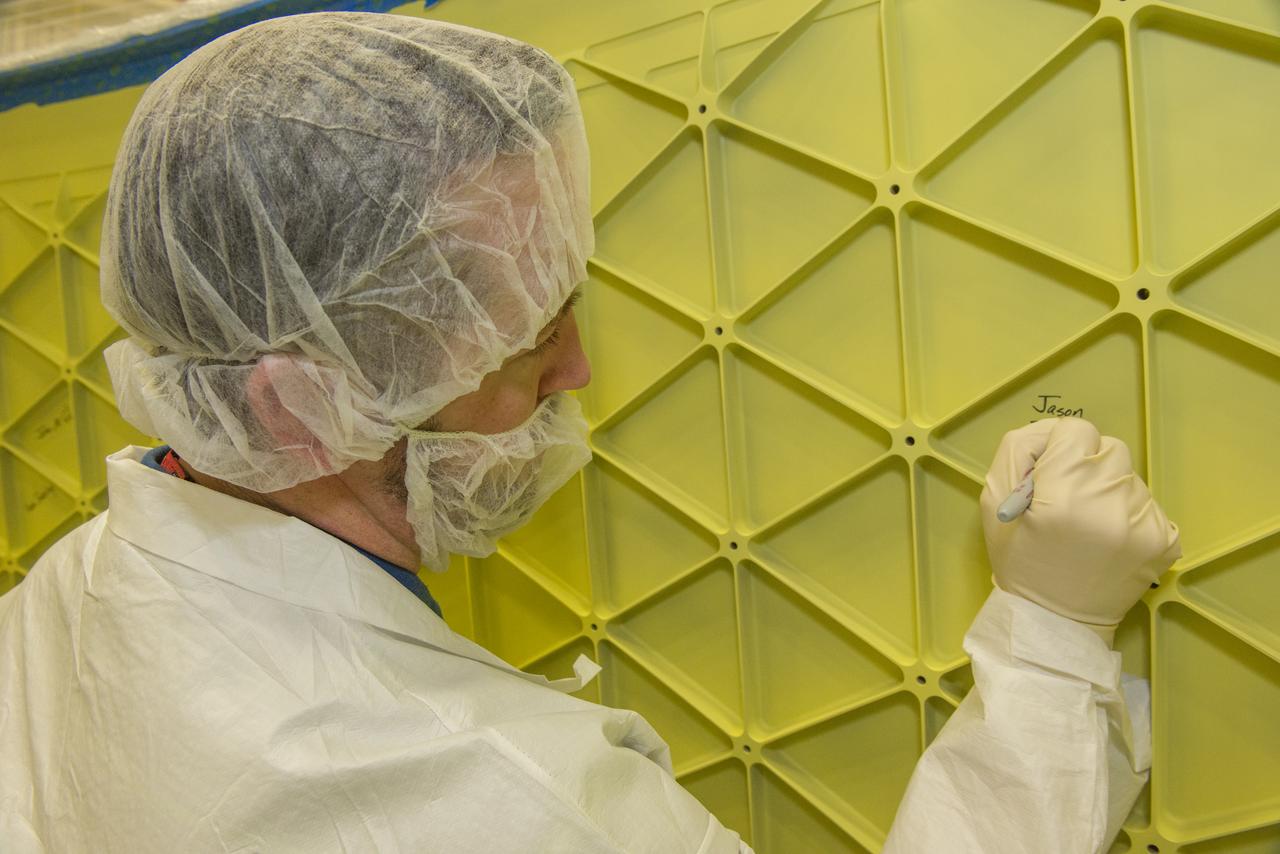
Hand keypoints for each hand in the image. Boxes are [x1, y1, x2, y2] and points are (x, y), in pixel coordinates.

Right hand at [979, 418, 1181, 631]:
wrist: (1055, 624)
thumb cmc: (1019, 561)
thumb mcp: (993, 500)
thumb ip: (1017, 451)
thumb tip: (1050, 435)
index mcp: (1063, 495)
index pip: (1077, 430)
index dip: (1057, 446)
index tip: (1047, 474)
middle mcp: (1109, 505)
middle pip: (1108, 447)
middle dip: (1085, 465)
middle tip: (1067, 498)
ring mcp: (1143, 524)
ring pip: (1128, 475)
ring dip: (1108, 489)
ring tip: (1088, 524)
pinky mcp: (1165, 541)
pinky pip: (1147, 503)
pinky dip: (1127, 513)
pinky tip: (1108, 539)